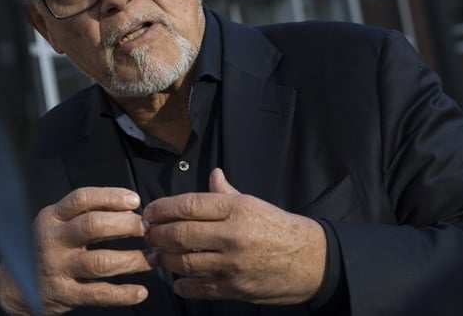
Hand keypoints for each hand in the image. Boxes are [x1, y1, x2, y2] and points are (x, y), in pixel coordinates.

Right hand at [0, 187, 151, 314]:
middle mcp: (52, 240)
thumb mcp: (58, 226)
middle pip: (93, 226)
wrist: (15, 286)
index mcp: (51, 217)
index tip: (135, 201)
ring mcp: (57, 268)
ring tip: (151, 259)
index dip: (111, 197)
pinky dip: (123, 294)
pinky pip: (98, 294)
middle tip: (145, 229)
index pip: (82, 199)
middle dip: (126, 225)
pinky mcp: (64, 294)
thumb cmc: (46, 249)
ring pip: (100, 261)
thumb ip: (87, 217)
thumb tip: (129, 212)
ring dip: (132, 260)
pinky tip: (141, 291)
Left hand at [142, 168, 326, 304]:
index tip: (148, 212)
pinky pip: (200, 288)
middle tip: (147, 234)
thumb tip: (212, 175)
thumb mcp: (254, 203)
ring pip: (185, 262)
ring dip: (165, 259)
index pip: (187, 205)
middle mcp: (232, 235)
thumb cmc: (280, 229)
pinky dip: (184, 286)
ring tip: (158, 254)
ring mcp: (233, 264)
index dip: (161, 209)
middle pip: (180, 234)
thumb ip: (226, 193)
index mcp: (236, 209)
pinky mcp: (237, 288)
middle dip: (156, 234)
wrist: (314, 261)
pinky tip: (178, 281)